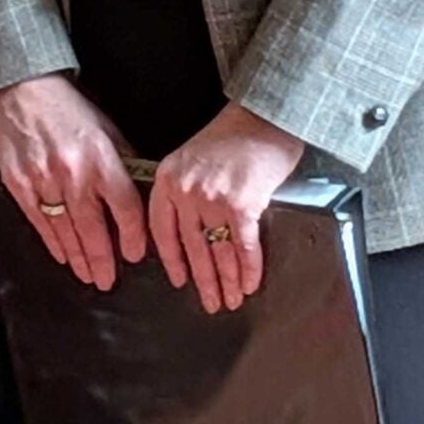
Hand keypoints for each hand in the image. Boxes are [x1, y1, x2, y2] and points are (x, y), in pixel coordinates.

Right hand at [0, 72, 148, 291]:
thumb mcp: (106, 129)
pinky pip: (38, 221)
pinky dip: (51, 241)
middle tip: (108, 280)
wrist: (20, 87)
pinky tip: (61, 254)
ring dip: (78, 257)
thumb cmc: (66, 106)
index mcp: (101, 159)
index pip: (125, 209)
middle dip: (102, 260)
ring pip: (65, 231)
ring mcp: (43, 180)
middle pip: (93, 229)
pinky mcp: (18, 183)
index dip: (132, 237)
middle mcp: (73, 173)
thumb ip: (122, 163)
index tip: (134, 255)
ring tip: (87, 275)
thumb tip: (139, 198)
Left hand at [148, 101, 303, 314]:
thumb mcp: (191, 159)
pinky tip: (250, 284)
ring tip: (232, 300)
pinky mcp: (242, 205)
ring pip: (217, 251)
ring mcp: (212, 198)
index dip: (172, 259)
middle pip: (191, 246)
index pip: (162, 229)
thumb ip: (184, 189)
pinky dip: (248, 268)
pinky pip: (244, 246)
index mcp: (168, 179)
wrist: (262, 119)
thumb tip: (192, 230)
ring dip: (226, 281)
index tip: (179, 280)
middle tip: (210, 304)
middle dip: (203, 280)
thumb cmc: (231, 138)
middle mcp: (185, 190)